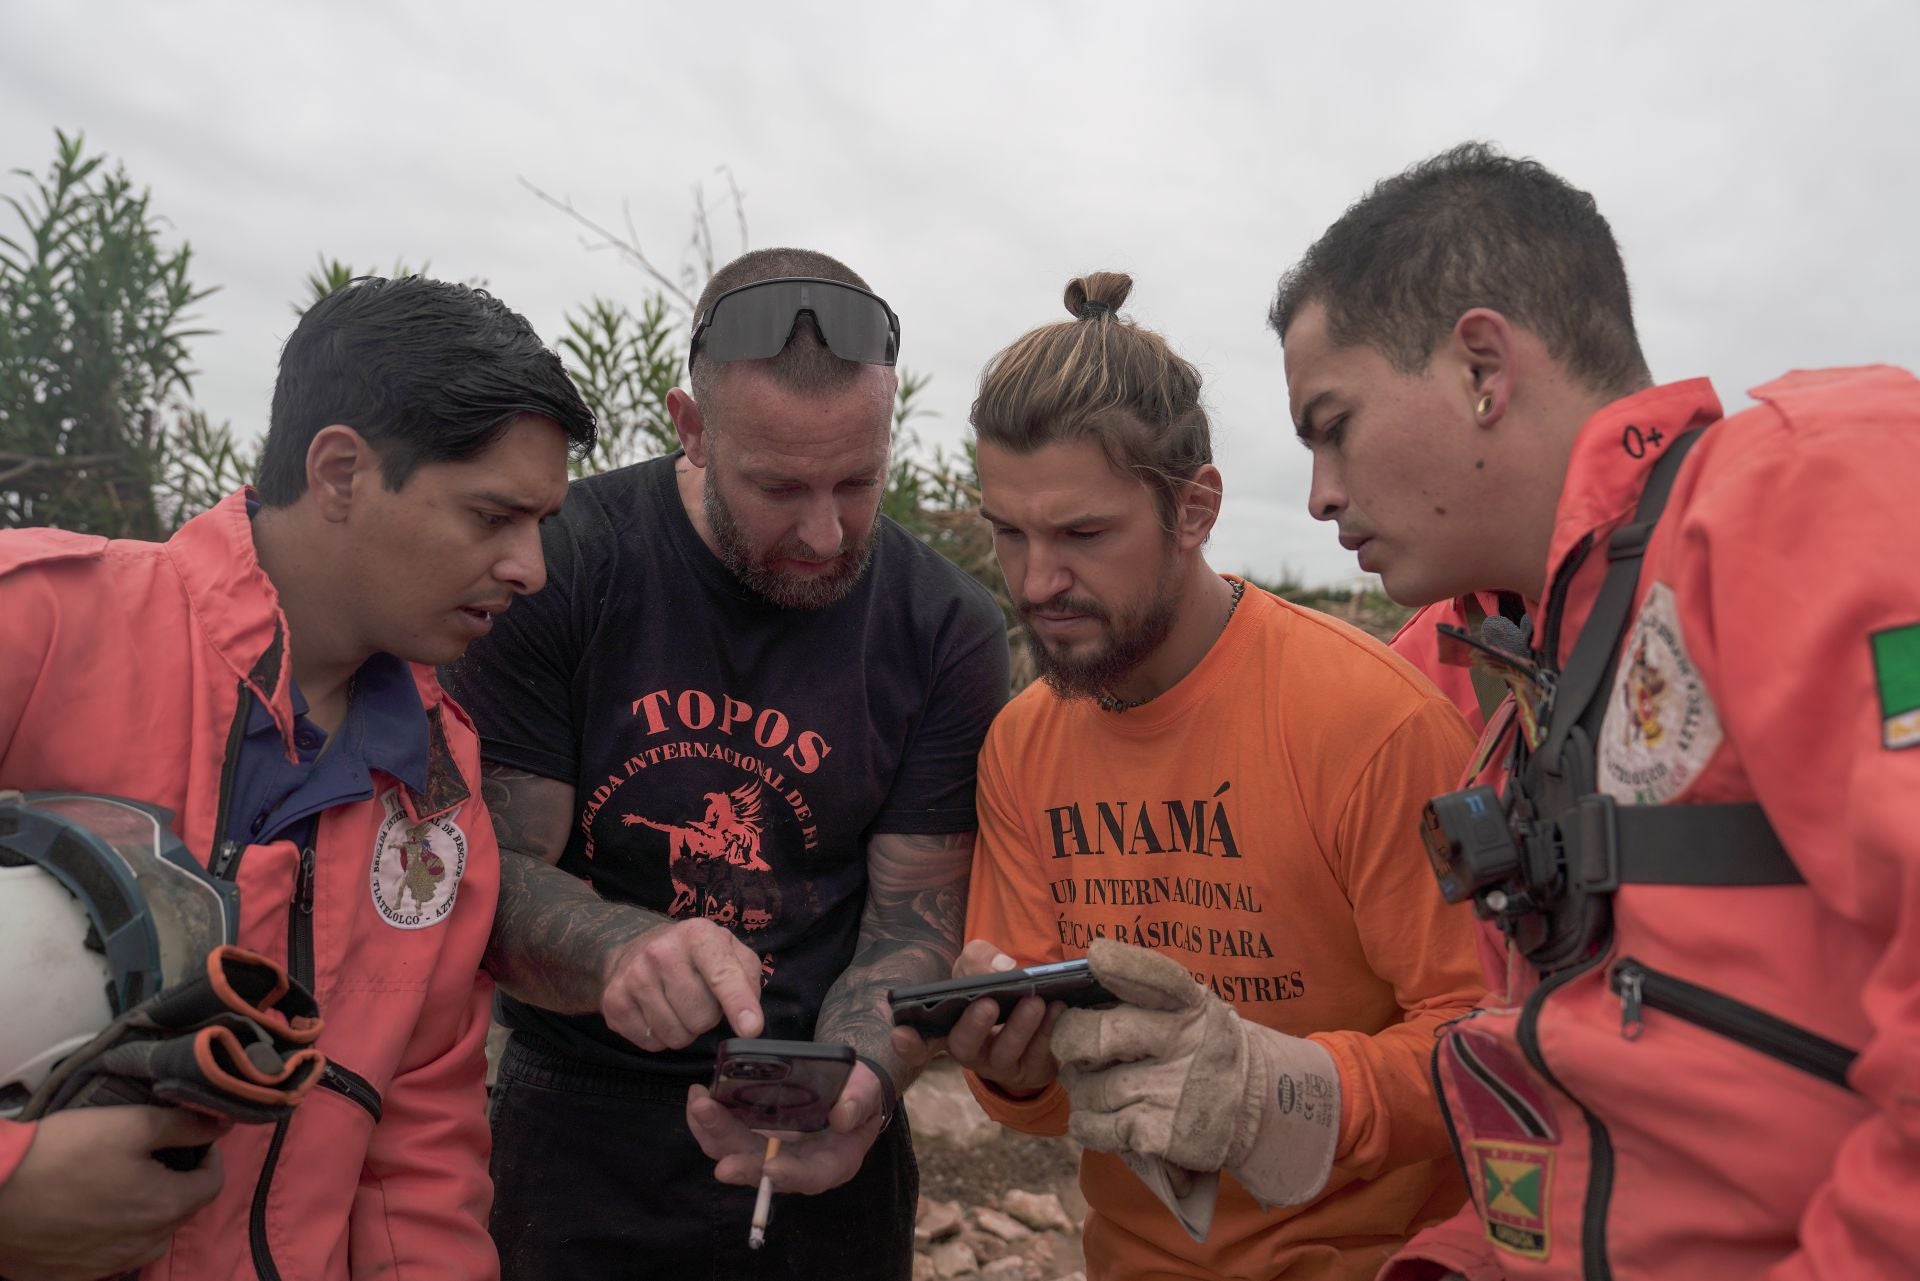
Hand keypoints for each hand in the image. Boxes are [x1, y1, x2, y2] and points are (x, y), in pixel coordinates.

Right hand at [0, 1106, 228, 1279]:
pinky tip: (94, 1213)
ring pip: (148, 1239)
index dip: (209, 1158)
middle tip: (159, 1159)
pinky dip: (114, 1236)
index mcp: (165, 1207)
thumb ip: (184, 1126)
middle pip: (182, 1214)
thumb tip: (221, 1125)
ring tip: (128, 1186)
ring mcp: (106, 1266)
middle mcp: (143, 1245)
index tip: (195, 1141)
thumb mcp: (131, 1124)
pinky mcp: (72, 1276)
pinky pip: (110, 1257)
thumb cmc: (65, 1152)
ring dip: (150, 1214)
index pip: (212, 1184)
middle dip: (180, 1184)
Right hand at [600, 917, 763, 1050]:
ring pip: (677, 1036)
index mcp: (698, 935)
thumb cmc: (693, 954)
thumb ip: (747, 977)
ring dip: (684, 1030)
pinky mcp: (614, 1002)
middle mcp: (662, 952)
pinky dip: (661, 1036)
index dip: (738, 1003)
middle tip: (698, 998)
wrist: (634, 947)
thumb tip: (749, 1018)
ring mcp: (634, 977)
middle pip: (701, 1017)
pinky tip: (657, 1012)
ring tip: (678, 1005)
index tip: (751, 1029)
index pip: (722, 974)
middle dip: (707, 1018)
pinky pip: (653, 1044)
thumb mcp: (727, 950)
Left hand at [685, 1060, 886, 1195]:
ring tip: (699, 1105)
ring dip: (714, 1133)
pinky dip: (710, 1121)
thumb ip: (858, 1102)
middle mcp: (796, 1166)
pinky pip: (727, 1136)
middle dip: (735, 1155)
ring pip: (737, 1153)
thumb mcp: (866, 1092)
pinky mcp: (754, 1137)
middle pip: (762, 1169)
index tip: (770, 1169)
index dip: (790, 1175)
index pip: (811, 1176)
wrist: (844, 1088)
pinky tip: (699, 1100)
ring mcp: (771, 1153)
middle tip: (714, 1132)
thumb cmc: (859, 1093)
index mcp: (831, 1163)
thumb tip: (842, 1115)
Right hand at [891, 940, 1063, 1098]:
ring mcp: (1000, 1065)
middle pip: (963, 1048)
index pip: (920, 1043)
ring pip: (1004, 1054)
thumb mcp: (979, 963)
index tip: (901, 1034)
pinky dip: (1048, 1031)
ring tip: (1034, 1002)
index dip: (908, 1043)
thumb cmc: (992, 985)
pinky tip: (1057, 1008)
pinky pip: (1039, 1056)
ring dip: (1019, 1028)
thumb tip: (1002, 968)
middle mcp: (970, 1051)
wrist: (1034, 1005)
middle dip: (973, 1027)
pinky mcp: (1032, 1070)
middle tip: (987, 1004)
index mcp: (947, 1027)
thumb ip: (981, 958)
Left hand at [1051, 939, 1340, 1207]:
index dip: (1122, 964)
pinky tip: (1101, 1116)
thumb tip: (1089, 968)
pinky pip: (1093, 1125)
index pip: (1157, 977)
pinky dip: (1087, 1122)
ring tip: (1095, 1085)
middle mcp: (1180, 1044)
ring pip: (1086, 1086)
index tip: (1097, 956)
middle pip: (1095, 1035)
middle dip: (1069, 1040)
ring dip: (1080, 1087)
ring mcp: (1166, 1091)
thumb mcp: (1196, 1005)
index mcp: (1189, 1005)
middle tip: (1072, 1047)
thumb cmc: (1207, 1047)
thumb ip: (1149, 989)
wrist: (1257, 1108)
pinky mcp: (1156, 1134)